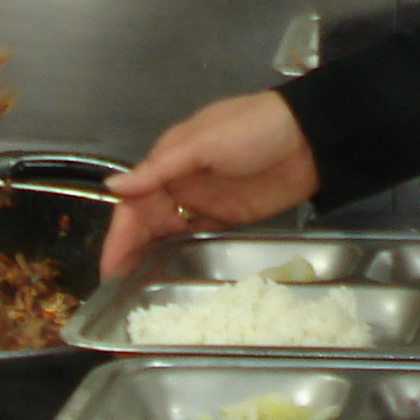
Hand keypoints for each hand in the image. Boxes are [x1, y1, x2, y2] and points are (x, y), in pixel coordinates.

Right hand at [100, 93, 317, 277]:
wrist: (310, 137)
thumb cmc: (253, 128)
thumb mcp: (203, 141)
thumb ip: (159, 168)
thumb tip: (113, 186)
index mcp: (169, 161)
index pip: (134, 203)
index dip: (119, 236)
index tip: (109, 267)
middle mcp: (181, 184)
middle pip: (146, 223)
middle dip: (130, 252)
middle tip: (117, 289)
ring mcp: (205, 203)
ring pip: (167, 234)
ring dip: (150, 257)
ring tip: (135, 290)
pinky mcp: (228, 219)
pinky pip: (196, 240)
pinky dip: (180, 256)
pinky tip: (170, 275)